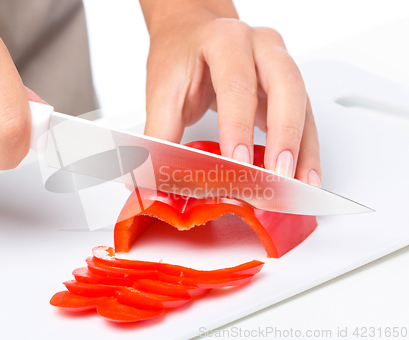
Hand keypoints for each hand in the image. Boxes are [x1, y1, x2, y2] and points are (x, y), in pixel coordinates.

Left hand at [139, 0, 320, 185]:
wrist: (192, 34)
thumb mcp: (163, 91)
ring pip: (302, 104)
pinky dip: (306, 149)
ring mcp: (279, 65)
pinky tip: (303, 175)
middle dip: (284, 135)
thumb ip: (160, 134)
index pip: (237, 82)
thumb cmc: (180, 57)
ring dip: (303, 148)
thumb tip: (154, 176)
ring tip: (298, 185)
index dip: (238, 124)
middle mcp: (259, 47)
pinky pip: (305, 117)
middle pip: (285, 87)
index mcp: (224, 40)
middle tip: (277, 174)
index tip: (237, 161)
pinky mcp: (286, 88)